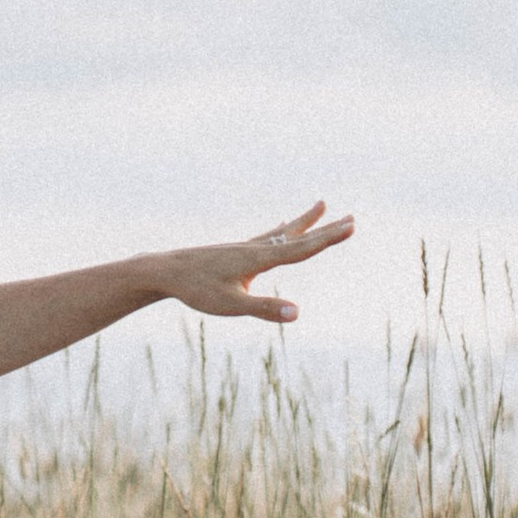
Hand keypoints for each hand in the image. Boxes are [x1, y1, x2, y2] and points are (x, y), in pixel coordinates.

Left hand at [155, 205, 352, 326]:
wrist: (165, 271)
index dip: (328, 239)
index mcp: (259, 259)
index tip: (351, 226)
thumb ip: (265, 309)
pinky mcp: (235, 252)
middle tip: (352, 218)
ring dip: (305, 222)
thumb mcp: (232, 305)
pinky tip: (283, 224)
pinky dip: (281, 230)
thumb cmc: (197, 290)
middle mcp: (255, 248)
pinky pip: (266, 237)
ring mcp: (245, 248)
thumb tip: (298, 313)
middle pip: (298, 237)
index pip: (302, 249)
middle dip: (325, 229)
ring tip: (321, 205)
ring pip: (283, 232)